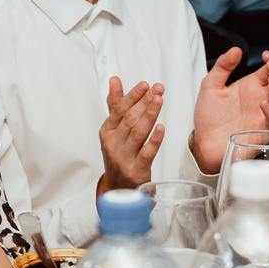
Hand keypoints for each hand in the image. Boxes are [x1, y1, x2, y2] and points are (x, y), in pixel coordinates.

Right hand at [97, 77, 166, 191]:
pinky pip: (146, 153)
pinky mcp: (136, 170)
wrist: (118, 187)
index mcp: (107, 131)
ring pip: (137, 133)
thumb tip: (114, 80)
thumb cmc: (118, 154)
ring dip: (149, 115)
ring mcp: (124, 158)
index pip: (119, 110)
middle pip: (129, 119)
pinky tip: (161, 128)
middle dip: (144, 102)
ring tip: (159, 101)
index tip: (145, 85)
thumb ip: (115, 104)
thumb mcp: (114, 129)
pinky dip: (154, 140)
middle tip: (157, 89)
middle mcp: (113, 144)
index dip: (132, 96)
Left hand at [190, 49, 268, 171]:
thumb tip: (236, 49)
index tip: (267, 56)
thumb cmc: (209, 116)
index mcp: (252, 85)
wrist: (202, 142)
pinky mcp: (261, 132)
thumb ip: (223, 67)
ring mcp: (263, 115)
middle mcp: (261, 99)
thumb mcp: (210, 86)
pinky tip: (262, 104)